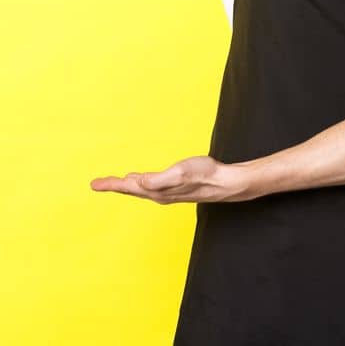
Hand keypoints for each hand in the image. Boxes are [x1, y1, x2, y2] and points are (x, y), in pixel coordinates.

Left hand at [90, 155, 253, 203]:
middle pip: (131, 190)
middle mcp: (160, 194)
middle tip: (98, 184)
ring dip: (126, 186)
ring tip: (116, 182)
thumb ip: (158, 179)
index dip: (111, 184)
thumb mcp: (180, 172)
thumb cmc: (206, 175)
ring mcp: (168, 193)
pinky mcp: (176, 189)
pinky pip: (150, 188)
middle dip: (114, 186)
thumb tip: (138, 182)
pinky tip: (142, 181)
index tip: (94, 184)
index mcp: (157, 190)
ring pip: (141, 190)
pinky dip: (141, 184)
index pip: (129, 187)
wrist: (226, 183)